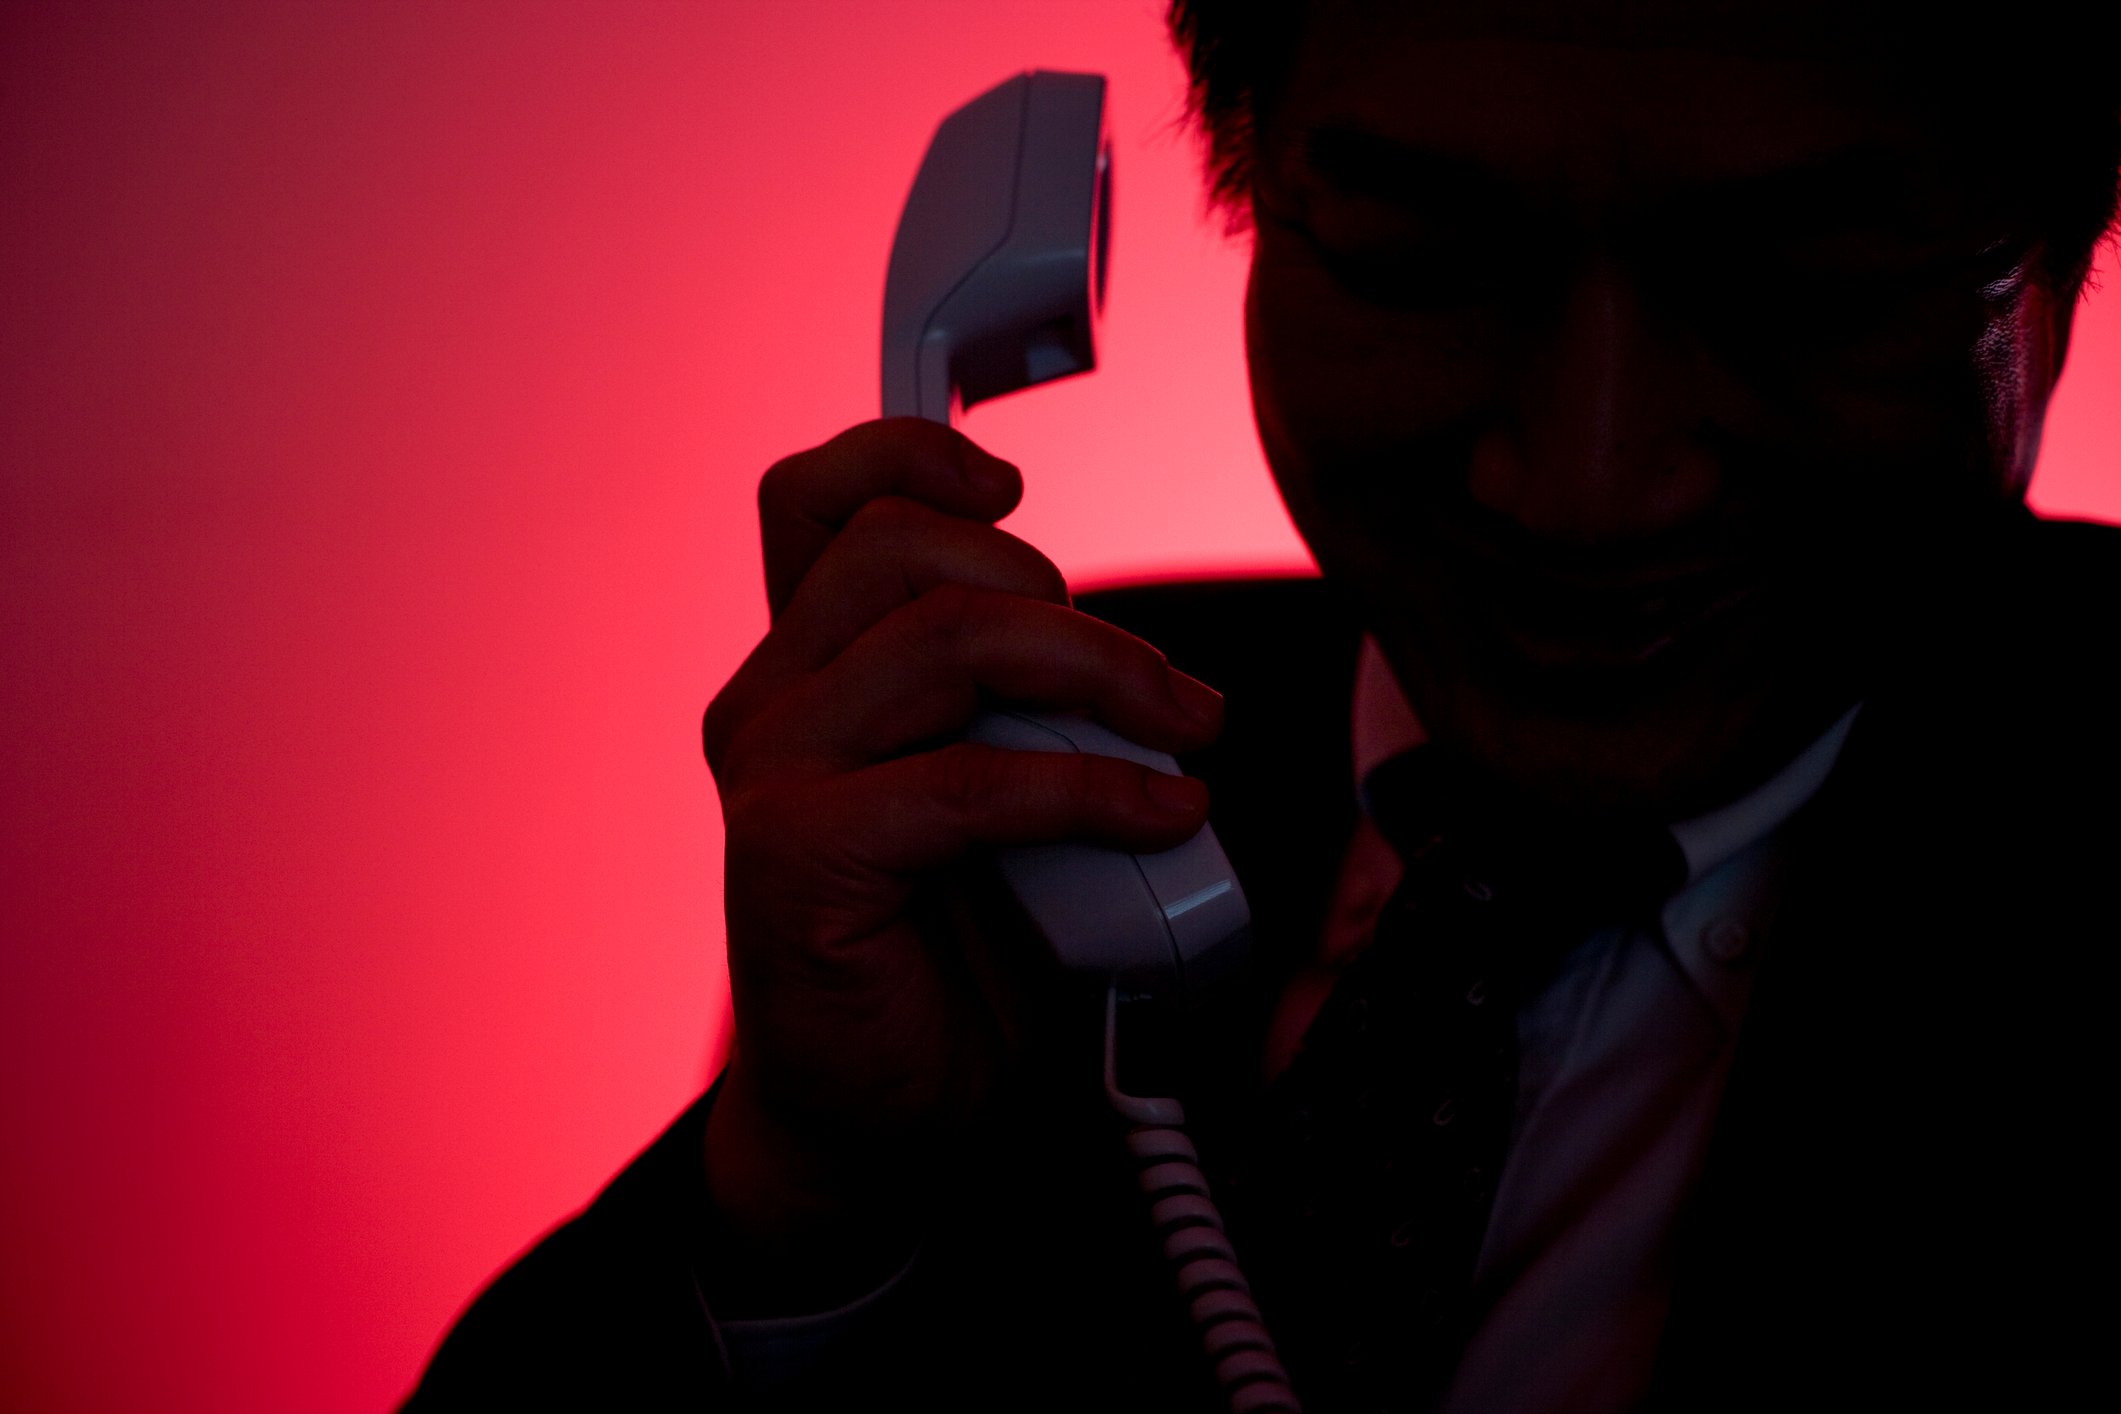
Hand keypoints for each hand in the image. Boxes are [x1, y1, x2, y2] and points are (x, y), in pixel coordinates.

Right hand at [698, 419, 1222, 1303]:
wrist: (880, 1108)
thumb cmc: (945, 946)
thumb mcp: (997, 783)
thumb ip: (1024, 705)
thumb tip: (1143, 676)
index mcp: (811, 665)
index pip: (816, 499)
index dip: (907, 455)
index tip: (1011, 492)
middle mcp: (773, 699)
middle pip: (905, 548)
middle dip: (1064, 599)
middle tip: (1158, 689)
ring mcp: (772, 769)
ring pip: (948, 640)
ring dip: (1103, 677)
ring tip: (1181, 741)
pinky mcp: (794, 852)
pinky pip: (970, 778)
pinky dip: (1095, 787)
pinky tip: (1161, 815)